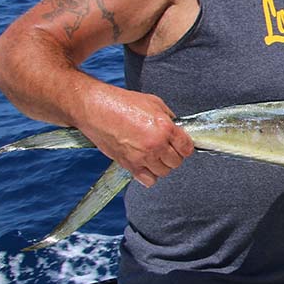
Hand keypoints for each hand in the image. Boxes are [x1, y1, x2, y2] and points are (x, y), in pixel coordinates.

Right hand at [77, 87, 193, 186]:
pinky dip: (149, 175)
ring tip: (154, 155)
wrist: (95, 108)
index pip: (187, 148)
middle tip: (166, 148)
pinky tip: (145, 164)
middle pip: (177, 162)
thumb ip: (168, 118)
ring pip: (163, 172)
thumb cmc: (121, 103)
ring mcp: (142, 157)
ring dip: (161, 165)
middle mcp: (155, 144)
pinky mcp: (129, 164)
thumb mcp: (153, 103)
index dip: (185, 146)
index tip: (181, 145)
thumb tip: (177, 130)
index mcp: (164, 128)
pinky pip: (148, 180)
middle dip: (174, 155)